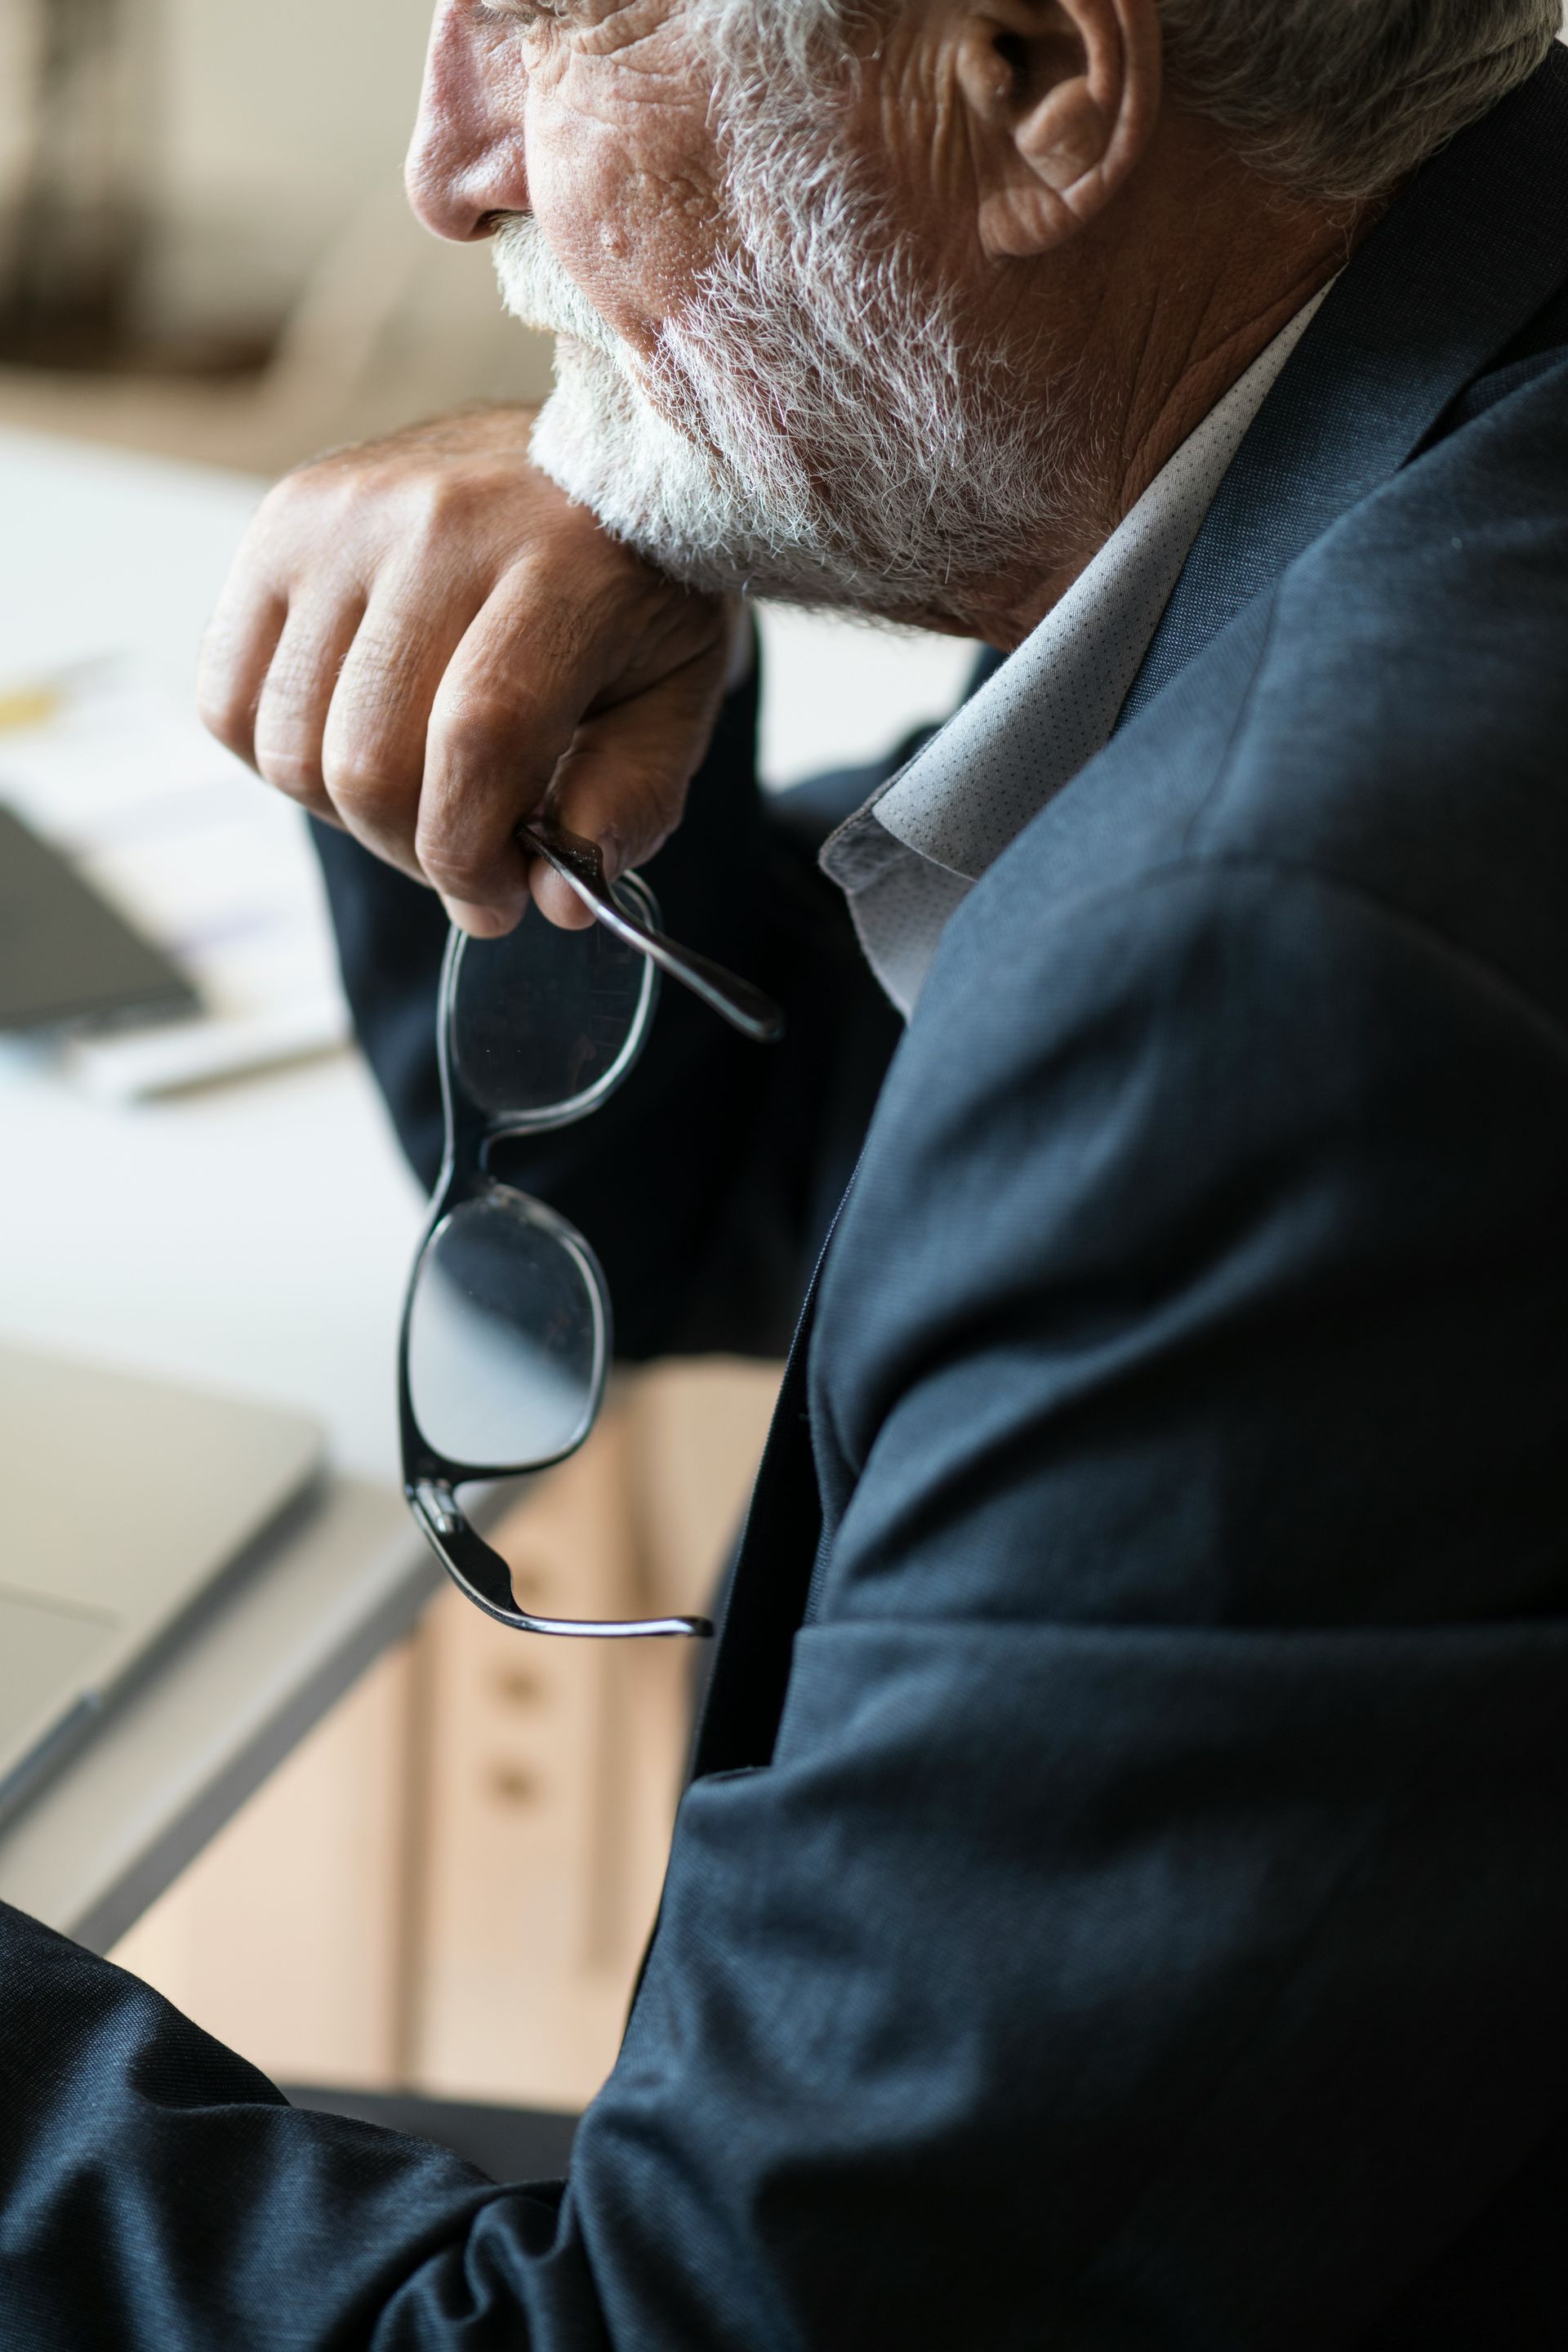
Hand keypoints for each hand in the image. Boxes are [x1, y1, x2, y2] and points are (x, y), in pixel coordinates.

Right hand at [198, 405, 736, 933]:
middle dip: (414, 851)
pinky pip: (229, 699)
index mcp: (563, 564)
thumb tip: (554, 901)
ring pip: (292, 745)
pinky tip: (354, 747)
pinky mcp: (282, 522)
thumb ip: (628, 804)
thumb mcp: (677, 699)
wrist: (590, 458)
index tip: (498, 903)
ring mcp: (346, 515)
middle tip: (463, 860)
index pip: (476, 742)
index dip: (472, 854)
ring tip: (417, 800)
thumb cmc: (636, 594)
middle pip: (368, 758)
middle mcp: (440, 523)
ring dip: (350, 817)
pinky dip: (282, 761)